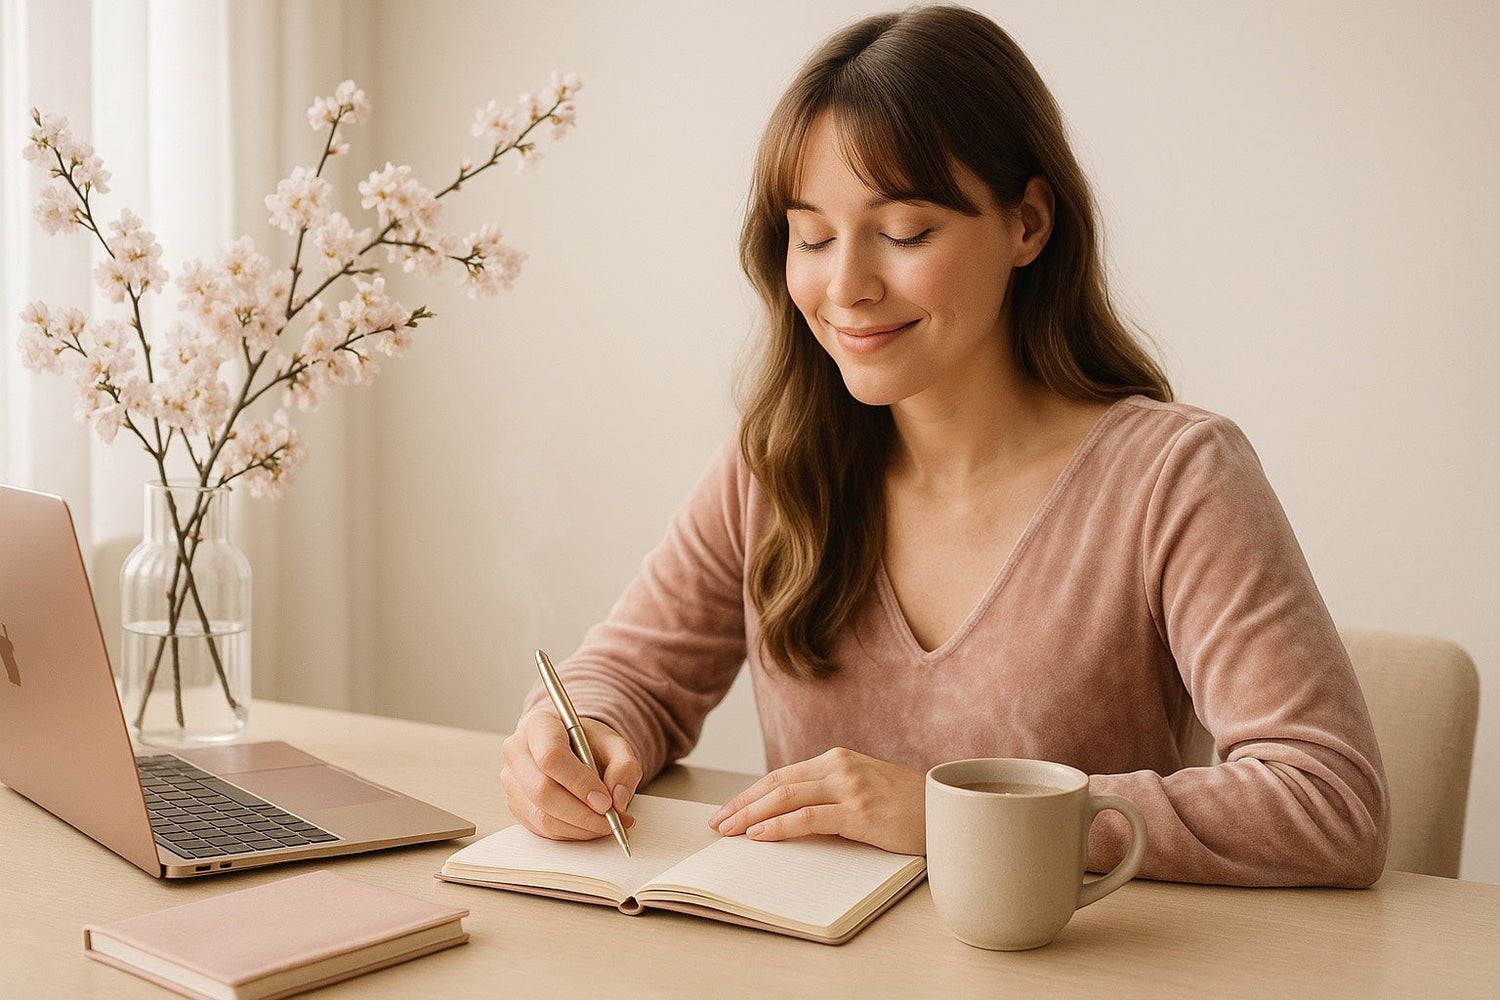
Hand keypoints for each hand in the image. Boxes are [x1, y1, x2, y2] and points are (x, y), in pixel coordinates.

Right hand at [500, 708, 642, 841]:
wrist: (570, 746)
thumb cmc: (588, 742)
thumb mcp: (615, 744)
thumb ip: (624, 768)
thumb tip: (618, 800)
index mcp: (538, 725)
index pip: (551, 757)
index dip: (580, 784)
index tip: (606, 801)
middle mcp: (517, 752)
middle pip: (542, 791)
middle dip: (581, 813)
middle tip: (609, 820)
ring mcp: (512, 780)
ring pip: (541, 815)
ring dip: (578, 828)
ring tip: (606, 824)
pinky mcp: (516, 805)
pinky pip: (541, 828)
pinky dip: (570, 833)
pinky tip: (590, 826)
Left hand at [707, 747, 925, 854]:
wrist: (949, 811)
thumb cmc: (907, 806)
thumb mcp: (864, 790)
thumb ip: (830, 794)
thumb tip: (787, 816)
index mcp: (837, 760)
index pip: (781, 776)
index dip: (749, 794)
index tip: (726, 811)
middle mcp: (839, 767)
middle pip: (776, 784)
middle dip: (741, 805)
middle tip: (716, 824)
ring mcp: (850, 787)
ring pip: (786, 798)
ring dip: (751, 816)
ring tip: (729, 831)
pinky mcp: (860, 812)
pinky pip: (808, 818)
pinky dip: (779, 826)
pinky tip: (760, 835)